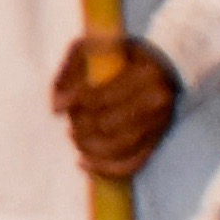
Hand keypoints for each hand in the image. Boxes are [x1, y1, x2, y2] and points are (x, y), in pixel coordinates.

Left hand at [55, 32, 180, 182]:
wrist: (163, 65)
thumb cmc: (120, 54)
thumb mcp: (91, 49)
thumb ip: (69, 73)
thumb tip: (56, 107)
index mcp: (144, 74)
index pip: (102, 97)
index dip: (75, 105)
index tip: (59, 107)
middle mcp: (157, 101)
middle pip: (109, 126)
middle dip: (81, 128)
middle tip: (70, 124)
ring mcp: (160, 124)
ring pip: (120, 148)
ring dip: (90, 149)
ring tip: (75, 140)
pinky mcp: (158, 140)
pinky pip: (133, 164)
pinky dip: (106, 170)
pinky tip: (85, 163)